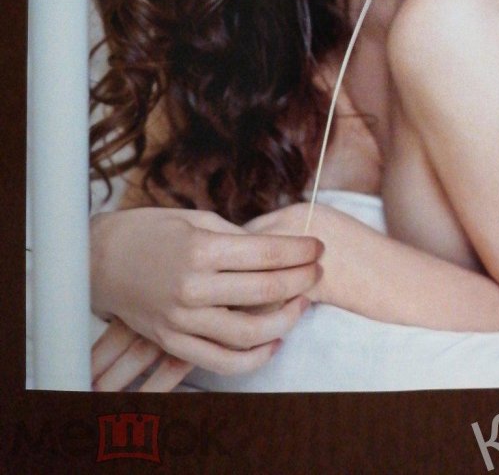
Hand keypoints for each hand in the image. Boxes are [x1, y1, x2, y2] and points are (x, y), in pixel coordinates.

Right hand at [90, 207, 321, 377]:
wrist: (99, 259)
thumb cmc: (150, 230)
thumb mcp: (195, 219)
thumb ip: (236, 237)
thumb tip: (276, 249)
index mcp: (201, 249)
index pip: (267, 254)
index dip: (300, 251)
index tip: (318, 246)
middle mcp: (193, 287)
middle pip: (266, 290)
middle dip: (302, 279)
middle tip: (318, 270)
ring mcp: (182, 319)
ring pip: (250, 332)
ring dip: (286, 319)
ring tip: (302, 303)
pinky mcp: (173, 341)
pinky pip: (221, 360)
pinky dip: (254, 356)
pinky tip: (274, 340)